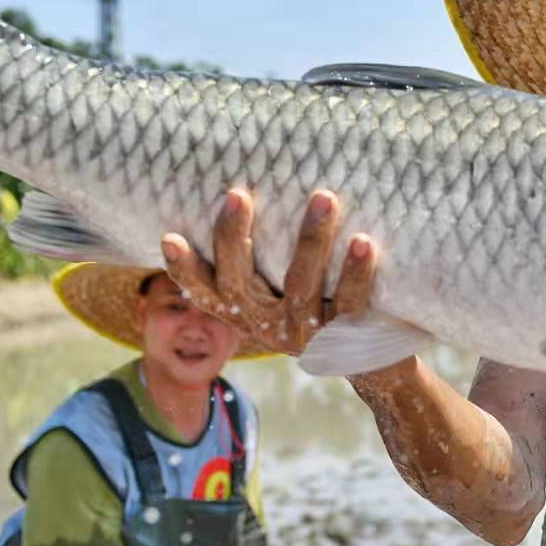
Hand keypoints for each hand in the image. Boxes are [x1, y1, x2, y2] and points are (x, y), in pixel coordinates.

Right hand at [161, 188, 376, 355]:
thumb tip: (252, 185)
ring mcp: (304, 335)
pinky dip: (354, 271)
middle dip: (234, 239)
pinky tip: (362, 241)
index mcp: (247, 311)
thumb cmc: (324, 301)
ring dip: (310, 240)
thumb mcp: (286, 286)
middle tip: (236, 194)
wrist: (376, 361)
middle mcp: (267, 326)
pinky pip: (347, 302)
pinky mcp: (344, 338)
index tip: (169, 237)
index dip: (184, 270)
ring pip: (300, 287)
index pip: (205, 293)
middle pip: (240, 285)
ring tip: (322, 197)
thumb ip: (267, 254)